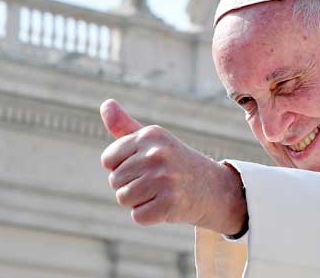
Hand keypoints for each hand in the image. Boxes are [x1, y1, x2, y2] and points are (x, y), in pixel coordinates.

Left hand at [99, 99, 246, 234]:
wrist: (214, 188)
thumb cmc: (176, 164)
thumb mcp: (154, 142)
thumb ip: (125, 126)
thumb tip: (106, 104)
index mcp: (151, 135)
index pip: (108, 160)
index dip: (123, 167)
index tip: (146, 166)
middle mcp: (157, 154)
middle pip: (115, 180)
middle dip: (132, 185)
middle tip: (158, 181)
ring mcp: (164, 179)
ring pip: (123, 198)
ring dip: (139, 201)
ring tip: (161, 192)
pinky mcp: (169, 203)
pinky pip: (138, 216)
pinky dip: (149, 216)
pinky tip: (167, 205)